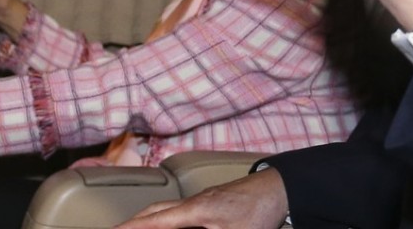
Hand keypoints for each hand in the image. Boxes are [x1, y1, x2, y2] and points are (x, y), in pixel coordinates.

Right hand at [114, 168, 288, 228]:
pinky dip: (165, 219)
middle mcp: (195, 202)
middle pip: (155, 212)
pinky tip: (168, 225)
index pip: (155, 221)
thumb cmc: (261, 211)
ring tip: (136, 227)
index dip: (132, 227)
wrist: (281, 188)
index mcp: (196, 210)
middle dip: (133, 223)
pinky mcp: (212, 201)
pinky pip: (179, 211)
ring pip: (167, 210)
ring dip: (149, 220)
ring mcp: (203, 199)